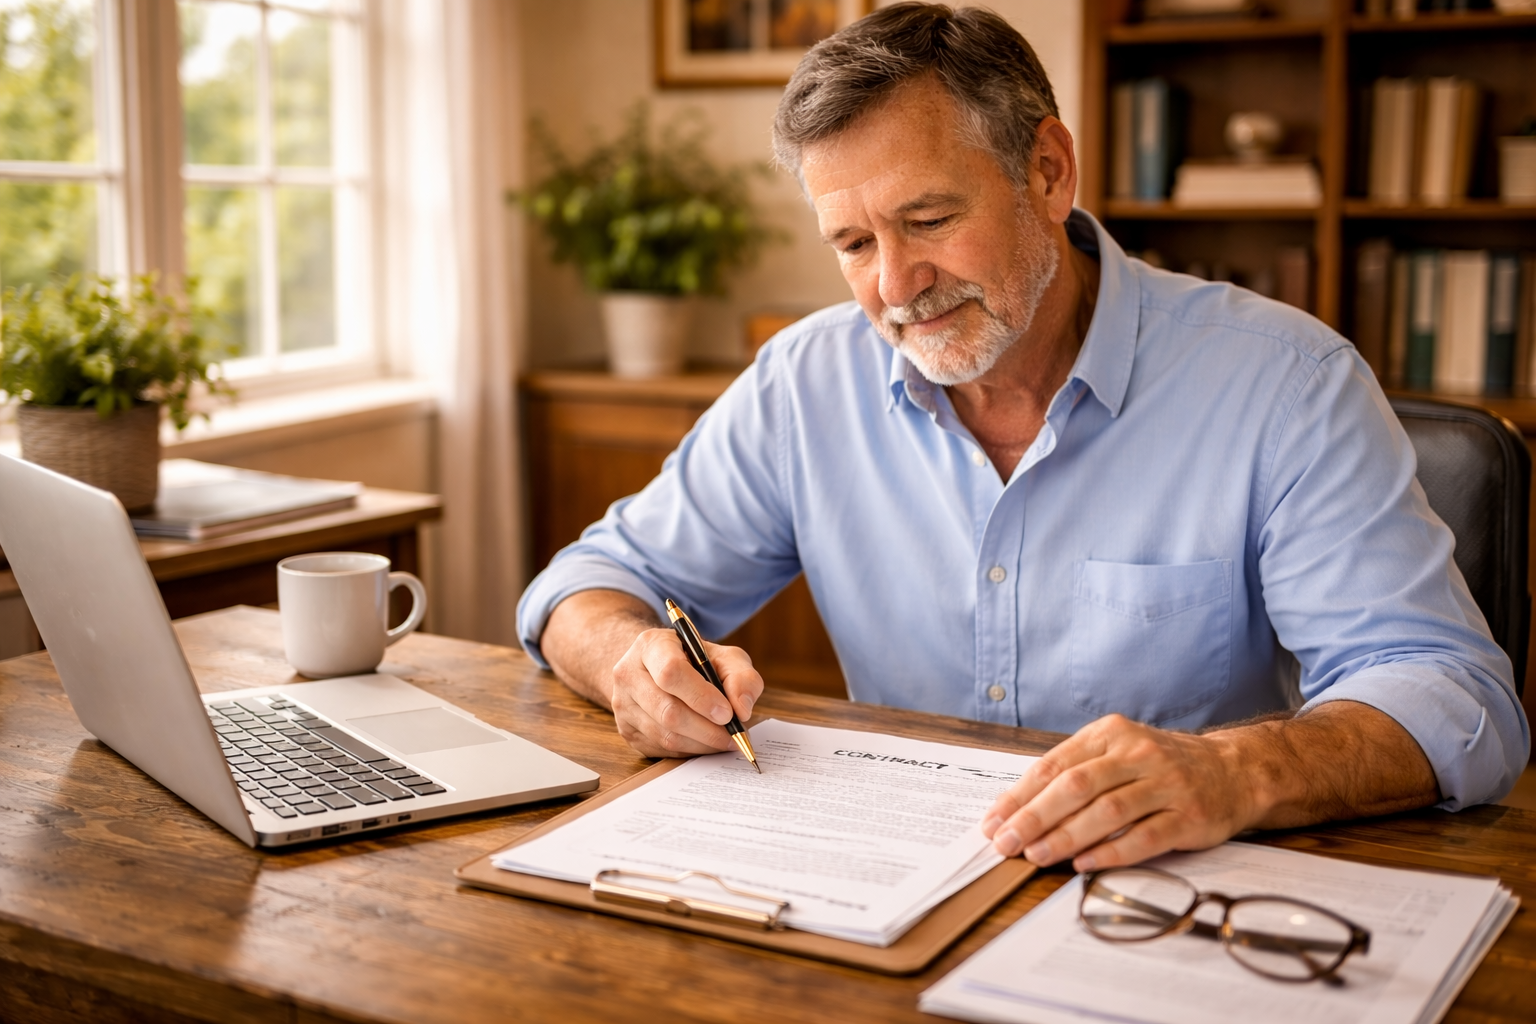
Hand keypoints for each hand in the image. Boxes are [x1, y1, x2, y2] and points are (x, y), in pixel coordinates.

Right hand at [609, 628, 763, 758]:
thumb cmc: (693, 662)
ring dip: (701, 743)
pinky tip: (705, 742)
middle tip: (734, 735)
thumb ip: (741, 676)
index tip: (727, 713)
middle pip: (667, 711)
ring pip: (665, 735)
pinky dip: (690, 750)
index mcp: (651, 646)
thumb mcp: (723, 657)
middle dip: (707, 729)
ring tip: (725, 740)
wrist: (657, 670)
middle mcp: (629, 674)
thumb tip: (742, 708)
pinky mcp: (626, 730)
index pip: (671, 673)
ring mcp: (623, 704)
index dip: (701, 696)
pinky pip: (661, 749)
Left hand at [980, 713, 1255, 871]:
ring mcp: (1166, 784)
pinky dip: (1111, 852)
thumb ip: (1075, 773)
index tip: (993, 821)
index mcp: (1110, 734)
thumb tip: (1019, 809)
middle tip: (1006, 843)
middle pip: (1076, 786)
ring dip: (1066, 837)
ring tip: (1037, 856)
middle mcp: (1138, 754)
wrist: (1234, 770)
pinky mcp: (1189, 816)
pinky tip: (1084, 864)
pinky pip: (1145, 837)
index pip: (1054, 765)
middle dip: (1034, 817)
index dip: (1019, 795)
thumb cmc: (1160, 766)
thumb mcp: (1117, 752)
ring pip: (1107, 812)